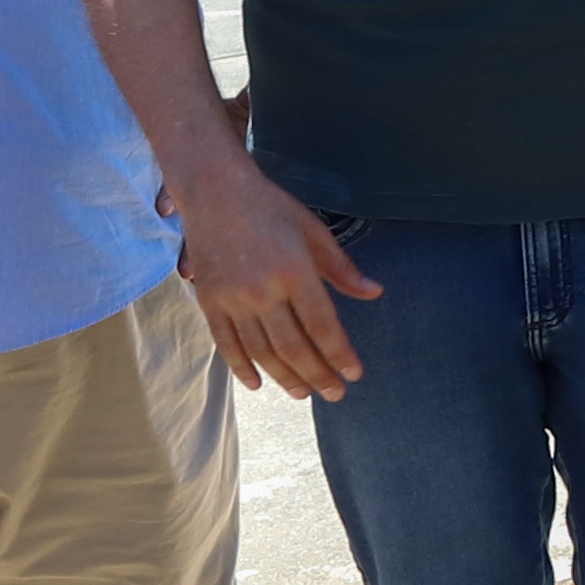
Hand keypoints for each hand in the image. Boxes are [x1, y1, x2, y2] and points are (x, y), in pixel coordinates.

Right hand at [177, 152, 379, 399]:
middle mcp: (262, 290)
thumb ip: (342, 268)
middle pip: (293, 346)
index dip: (339, 354)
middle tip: (335, 394)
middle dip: (317, 374)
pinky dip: (241, 367)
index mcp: (294, 270)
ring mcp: (232, 298)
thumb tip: (374, 293)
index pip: (322, 325)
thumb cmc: (270, 207)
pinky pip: (226, 344)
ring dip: (284, 377)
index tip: (354, 374)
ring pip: (261, 351)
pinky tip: (257, 384)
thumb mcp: (313, 230)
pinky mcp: (209, 301)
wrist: (213, 190)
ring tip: (303, 393)